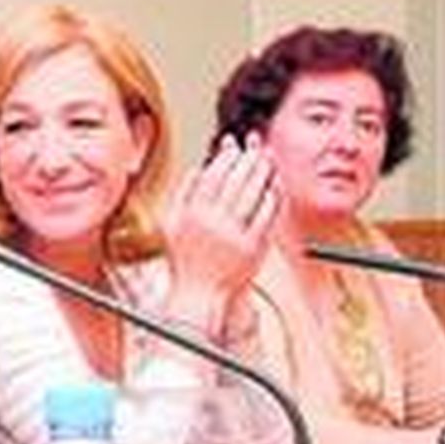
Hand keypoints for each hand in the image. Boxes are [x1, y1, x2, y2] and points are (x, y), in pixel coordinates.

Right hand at [162, 134, 280, 327]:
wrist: (197, 296)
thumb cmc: (184, 261)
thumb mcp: (170, 225)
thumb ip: (180, 195)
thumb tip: (196, 168)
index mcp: (190, 215)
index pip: (212, 176)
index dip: (225, 158)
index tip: (234, 146)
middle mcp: (211, 223)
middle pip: (235, 181)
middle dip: (248, 160)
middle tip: (257, 148)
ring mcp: (233, 235)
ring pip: (252, 195)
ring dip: (262, 175)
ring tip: (267, 162)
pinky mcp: (252, 248)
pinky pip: (266, 216)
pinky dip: (271, 199)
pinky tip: (274, 188)